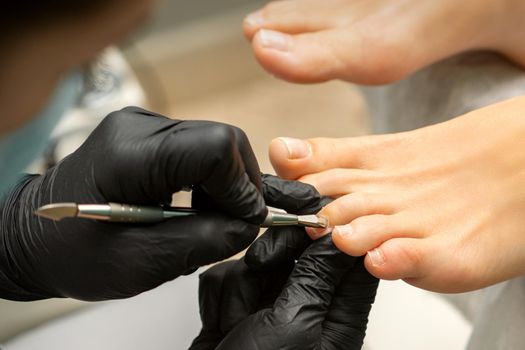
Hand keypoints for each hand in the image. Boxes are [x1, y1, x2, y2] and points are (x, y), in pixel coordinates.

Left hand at [0, 107, 265, 300]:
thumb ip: (202, 242)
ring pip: (217, 143)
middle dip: (238, 185)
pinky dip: (211, 179)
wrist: (36, 236)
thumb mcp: (139, 263)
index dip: (241, 187)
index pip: (214, 148)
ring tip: (209, 219)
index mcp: (129, 154)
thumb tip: (248, 224)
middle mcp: (138, 126)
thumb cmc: (72, 253)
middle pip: (222, 140)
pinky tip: (196, 205)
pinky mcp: (150, 134)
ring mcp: (144, 125)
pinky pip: (200, 149)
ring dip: (226, 184)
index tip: (245, 222)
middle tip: (232, 224)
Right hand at [190, 238, 377, 349]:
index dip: (331, 232)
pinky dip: (221, 298)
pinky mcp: (243, 306)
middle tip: (261, 267)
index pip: (349, 259)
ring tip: (237, 319)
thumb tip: (336, 236)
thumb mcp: (295, 325)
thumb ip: (316, 276)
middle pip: (299, 252)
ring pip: (260, 261)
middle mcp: (308, 308)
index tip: (308, 218)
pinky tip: (222, 324)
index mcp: (336, 317)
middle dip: (273, 256)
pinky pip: (231, 277)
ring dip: (241, 286)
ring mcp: (273, 307)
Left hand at [268, 97, 524, 291]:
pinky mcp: (447, 255)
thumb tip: (281, 148)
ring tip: (340, 236)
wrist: (522, 167)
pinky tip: (382, 259)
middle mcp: (386, 194)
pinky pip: (415, 259)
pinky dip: (397, 259)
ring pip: (368, 230)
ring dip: (349, 233)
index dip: (292, 179)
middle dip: (310, 214)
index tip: (276, 185)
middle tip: (299, 220)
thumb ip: (333, 155)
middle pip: (333, 204)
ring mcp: (416, 225)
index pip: (317, 170)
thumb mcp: (385, 151)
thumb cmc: (450, 167)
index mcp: (371, 165)